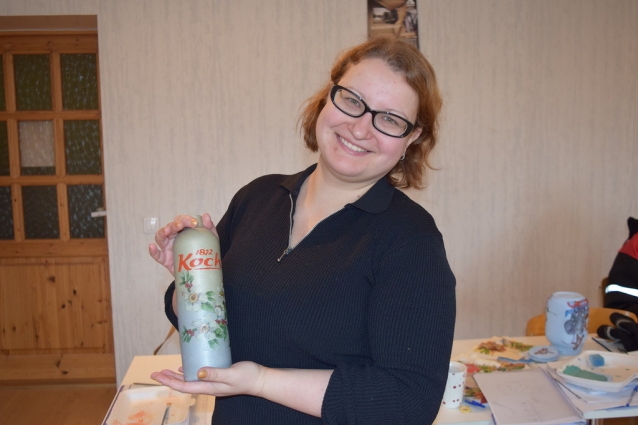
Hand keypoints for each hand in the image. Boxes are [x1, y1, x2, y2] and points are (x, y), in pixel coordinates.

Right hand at [148, 213, 217, 274]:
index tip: (194, 223)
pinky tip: (151, 246)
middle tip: (180, 225)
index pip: (181, 220)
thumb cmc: (202, 253)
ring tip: (167, 231)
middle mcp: (173, 237)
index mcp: (182, 231)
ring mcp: (167, 248)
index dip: (186, 219)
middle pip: (170, 227)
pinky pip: (157, 256)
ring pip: (160, 238)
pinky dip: (153, 251)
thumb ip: (209, 228)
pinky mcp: (165, 260)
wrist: (200, 272)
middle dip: (174, 224)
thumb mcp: (209, 240)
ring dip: (162, 232)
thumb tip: (206, 215)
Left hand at [150, 361, 265, 397]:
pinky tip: (185, 368)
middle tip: (154, 373)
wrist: (260, 380)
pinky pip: (197, 377)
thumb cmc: (247, 376)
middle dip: (168, 379)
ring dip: (175, 377)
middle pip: (183, 385)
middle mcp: (208, 387)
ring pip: (189, 381)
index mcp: (209, 387)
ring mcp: (213, 383)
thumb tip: (197, 372)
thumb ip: (215, 373)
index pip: (184, 386)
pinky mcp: (217, 378)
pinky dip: (187, 373)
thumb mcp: (231, 373)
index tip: (157, 376)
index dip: (169, 381)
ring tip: (165, 372)